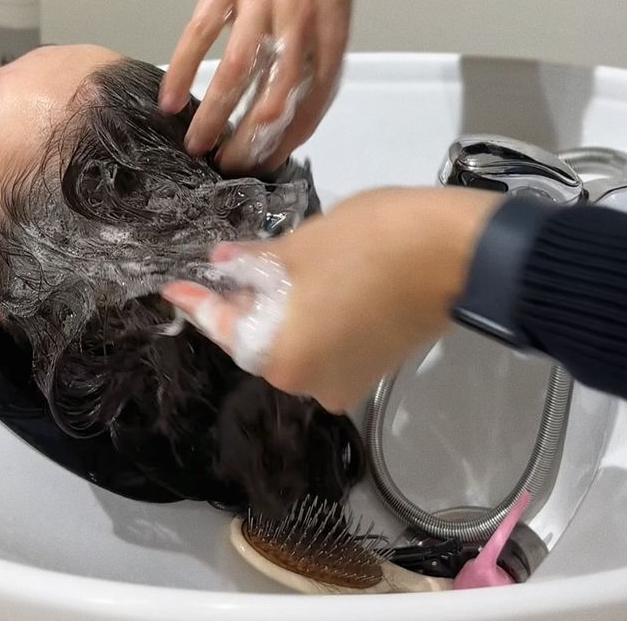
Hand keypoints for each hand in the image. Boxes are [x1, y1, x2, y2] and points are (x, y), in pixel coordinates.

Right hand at [159, 0, 372, 173]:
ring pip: (237, 71)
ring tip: (197, 144)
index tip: (272, 160)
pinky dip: (184, 67)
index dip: (294, 135)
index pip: (316, 99)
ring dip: (215, 113)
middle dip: (250, 139)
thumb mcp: (336, 2)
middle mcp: (300, 21)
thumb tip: (291, 90)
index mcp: (331, 31)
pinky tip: (170, 96)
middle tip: (229, 165)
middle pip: (275, 96)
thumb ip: (316, 45)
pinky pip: (202, 32)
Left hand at [162, 187, 501, 412]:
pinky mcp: (371, 370)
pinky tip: (304, 284)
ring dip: (278, 308)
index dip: (197, 300)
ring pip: (292, 343)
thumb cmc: (368, 243)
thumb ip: (253, 262)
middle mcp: (307, 384)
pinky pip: (322, 347)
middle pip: (257, 341)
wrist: (454, 252)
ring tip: (268, 268)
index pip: (222, 327)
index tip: (172, 286)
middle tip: (227, 265)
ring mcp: (344, 382)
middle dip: (242, 303)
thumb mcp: (299, 244)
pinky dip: (308, 319)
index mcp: (281, 357)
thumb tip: (222, 265)